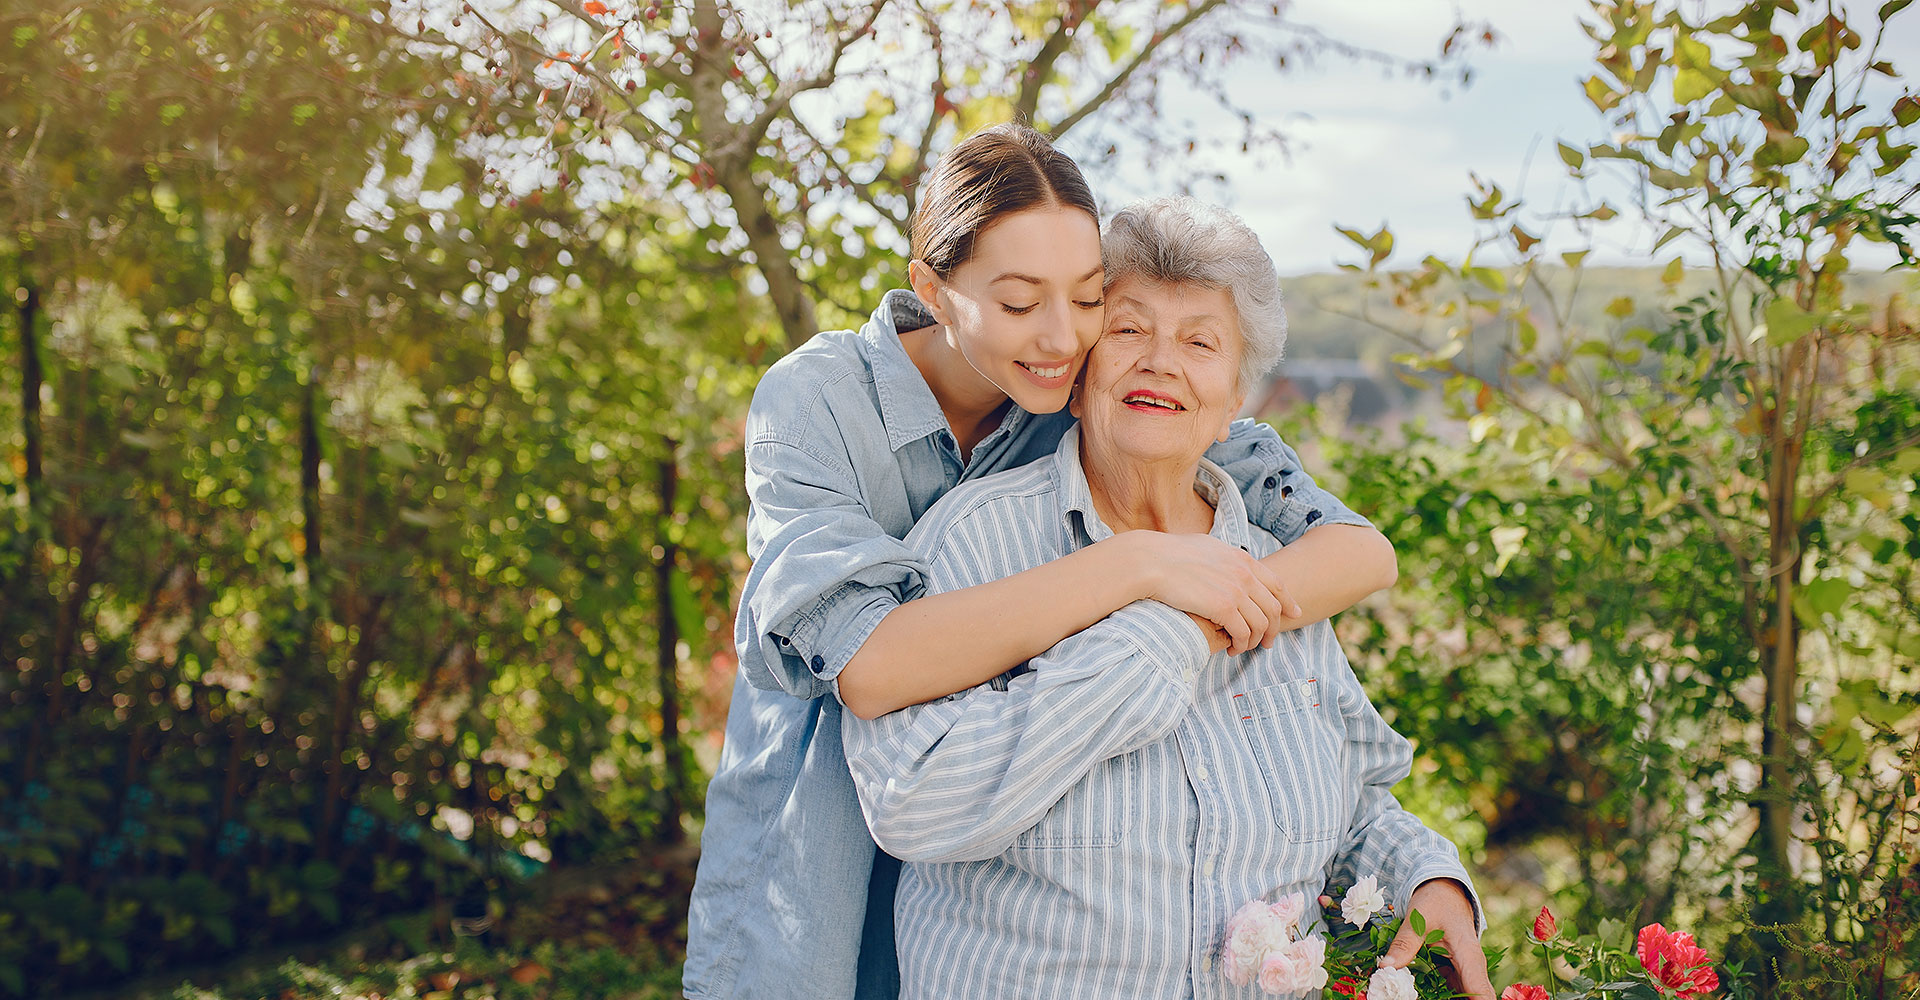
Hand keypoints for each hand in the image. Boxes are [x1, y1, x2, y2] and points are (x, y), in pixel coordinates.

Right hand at [1128, 531, 1300, 654]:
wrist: (1151, 561)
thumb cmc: (1169, 554)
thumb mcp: (1206, 547)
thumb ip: (1223, 558)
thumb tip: (1225, 561)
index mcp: (1242, 559)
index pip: (1276, 584)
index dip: (1288, 602)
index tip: (1294, 613)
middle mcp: (1245, 574)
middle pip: (1272, 608)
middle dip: (1273, 629)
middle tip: (1267, 643)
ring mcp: (1236, 591)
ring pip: (1261, 624)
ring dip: (1254, 641)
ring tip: (1243, 648)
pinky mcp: (1223, 607)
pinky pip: (1243, 633)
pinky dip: (1241, 644)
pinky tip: (1231, 648)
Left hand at [1380, 879, 1492, 999]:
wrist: (1445, 892)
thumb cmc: (1436, 901)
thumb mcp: (1418, 919)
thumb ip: (1404, 944)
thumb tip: (1385, 968)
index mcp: (1468, 955)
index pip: (1480, 990)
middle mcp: (1472, 967)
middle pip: (1476, 997)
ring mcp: (1466, 972)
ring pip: (1467, 997)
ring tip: (1413, 994)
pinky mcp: (1458, 973)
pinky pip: (1456, 992)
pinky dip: (1445, 997)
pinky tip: (1421, 995)